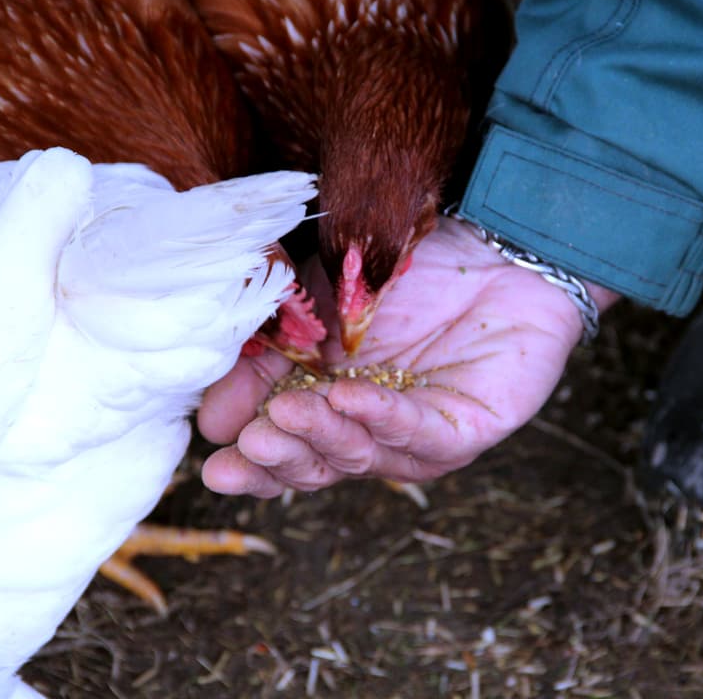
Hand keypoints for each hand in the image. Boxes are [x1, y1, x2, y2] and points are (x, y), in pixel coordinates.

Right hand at [197, 217, 617, 496]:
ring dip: (322, 434)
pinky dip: (381, 415)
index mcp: (332, 411)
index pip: (287, 450)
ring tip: (287, 411)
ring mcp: (419, 435)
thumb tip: (213, 422)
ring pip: (365, 454)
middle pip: (322, 463)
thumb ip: (264, 353)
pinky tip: (347, 396)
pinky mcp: (468, 428)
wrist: (489, 239)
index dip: (252, 462)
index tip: (214, 460)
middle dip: (282, 456)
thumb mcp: (313, 304)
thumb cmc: (401, 270)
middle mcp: (372, 433)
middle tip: (251, 442)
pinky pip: (421, 431)